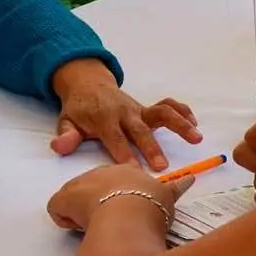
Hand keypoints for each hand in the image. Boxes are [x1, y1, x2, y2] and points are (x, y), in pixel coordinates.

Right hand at [47, 164, 195, 231]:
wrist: (115, 211)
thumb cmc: (88, 206)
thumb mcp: (60, 205)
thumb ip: (59, 206)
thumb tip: (62, 213)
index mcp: (98, 171)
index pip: (92, 184)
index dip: (88, 201)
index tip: (86, 216)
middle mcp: (123, 172)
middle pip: (118, 183)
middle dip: (112, 195)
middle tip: (105, 215)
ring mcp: (144, 183)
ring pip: (142, 188)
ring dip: (141, 193)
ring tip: (133, 211)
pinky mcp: (163, 196)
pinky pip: (175, 187)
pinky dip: (182, 184)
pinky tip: (189, 179)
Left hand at [50, 59, 201, 170]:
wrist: (88, 84)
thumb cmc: (79, 110)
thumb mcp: (66, 121)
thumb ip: (66, 136)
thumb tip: (59, 147)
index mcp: (104, 119)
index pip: (115, 139)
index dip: (124, 155)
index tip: (134, 172)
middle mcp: (124, 113)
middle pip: (140, 130)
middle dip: (151, 147)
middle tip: (162, 166)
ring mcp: (138, 110)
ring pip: (161, 113)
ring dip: (179, 124)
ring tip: (196, 137)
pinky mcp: (147, 108)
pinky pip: (167, 105)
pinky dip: (182, 111)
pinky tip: (195, 123)